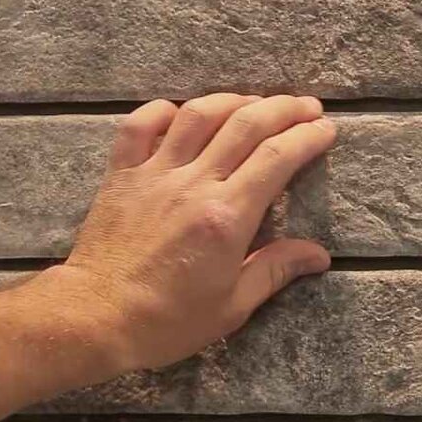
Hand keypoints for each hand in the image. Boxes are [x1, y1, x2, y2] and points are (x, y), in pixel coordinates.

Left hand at [25, 93, 335, 374]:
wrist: (96, 318)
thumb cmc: (166, 321)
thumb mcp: (232, 307)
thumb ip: (275, 270)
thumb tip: (318, 255)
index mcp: (226, 218)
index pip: (277, 159)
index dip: (307, 137)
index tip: (325, 130)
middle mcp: (193, 184)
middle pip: (246, 125)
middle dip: (283, 109)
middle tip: (306, 107)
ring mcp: (154, 174)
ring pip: (198, 115)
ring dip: (232, 100)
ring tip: (254, 103)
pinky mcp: (122, 175)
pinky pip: (140, 125)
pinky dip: (163, 110)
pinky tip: (182, 114)